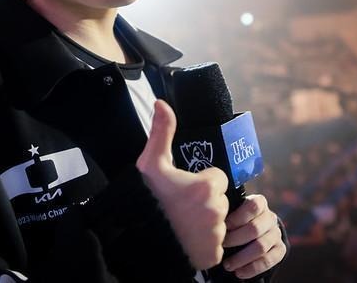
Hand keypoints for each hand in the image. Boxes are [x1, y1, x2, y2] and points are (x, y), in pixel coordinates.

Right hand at [136, 100, 229, 269]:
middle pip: (219, 201)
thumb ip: (162, 132)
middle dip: (205, 202)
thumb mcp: (151, 163)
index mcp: (207, 186)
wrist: (137, 239)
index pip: (217, 179)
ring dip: (206, 222)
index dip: (202, 182)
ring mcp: (216, 234)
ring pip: (218, 222)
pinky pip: (216, 245)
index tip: (185, 189)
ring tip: (183, 223)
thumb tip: (162, 103)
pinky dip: (204, 244)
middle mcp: (216, 210)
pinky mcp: (213, 254)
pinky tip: (187, 239)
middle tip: (181, 207)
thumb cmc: (145, 199)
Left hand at [222, 195, 286, 278]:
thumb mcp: (234, 210)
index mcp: (259, 203)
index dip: (236, 218)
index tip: (223, 227)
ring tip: (227, 265)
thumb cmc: (239, 219)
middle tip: (222, 246)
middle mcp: (270, 217)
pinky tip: (239, 272)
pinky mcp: (280, 249)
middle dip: (235, 240)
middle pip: (255, 229)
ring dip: (242, 258)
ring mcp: (276, 233)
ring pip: (261, 246)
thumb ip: (227, 211)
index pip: (252, 206)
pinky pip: (269, 260)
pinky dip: (252, 268)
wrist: (257, 231)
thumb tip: (210, 216)